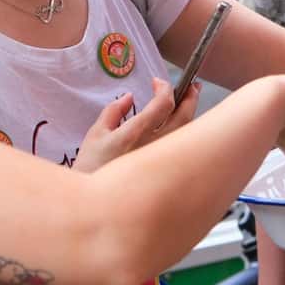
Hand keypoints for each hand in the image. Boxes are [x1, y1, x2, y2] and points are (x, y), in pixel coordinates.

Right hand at [75, 78, 199, 172]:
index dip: (165, 88)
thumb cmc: (92, 167)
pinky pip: (182, 147)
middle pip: (184, 117)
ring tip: (191, 101)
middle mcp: (154, 146)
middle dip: (191, 97)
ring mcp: (162, 159)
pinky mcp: (165, 170)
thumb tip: (129, 98)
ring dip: (191, 113)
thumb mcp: (96, 134)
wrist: (96, 203)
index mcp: (135, 134)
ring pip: (187, 133)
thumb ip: (113, 112)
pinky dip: (186, 131)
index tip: (157, 82)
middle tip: (193, 86)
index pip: (163, 105)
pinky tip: (182, 125)